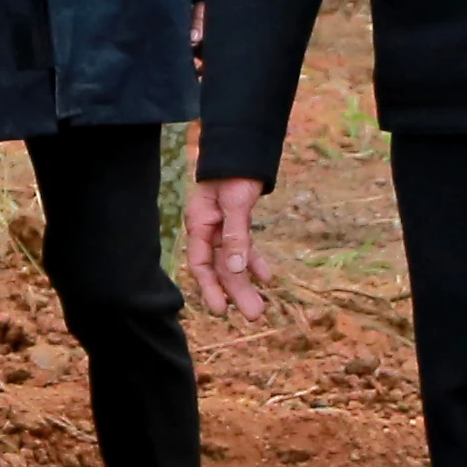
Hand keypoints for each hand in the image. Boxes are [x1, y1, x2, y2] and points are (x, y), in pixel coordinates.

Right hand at [184, 175, 272, 319]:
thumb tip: (237, 269)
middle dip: (236, 293)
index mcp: (199, 224)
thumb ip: (236, 235)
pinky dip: (254, 262)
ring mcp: (222, 228)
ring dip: (246, 284)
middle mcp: (208, 230)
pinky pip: (244, 248)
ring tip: (260, 307)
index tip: (221, 311)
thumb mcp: (236, 203)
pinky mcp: (236, 224)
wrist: (242, 151)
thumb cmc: (234, 173)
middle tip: (254, 316)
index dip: (210, 288)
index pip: (200, 263)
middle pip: (220, 268)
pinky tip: (267, 278)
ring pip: (233, 262)